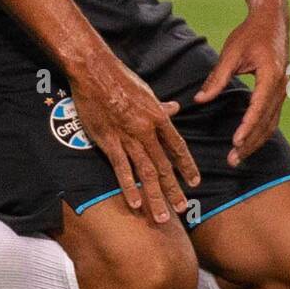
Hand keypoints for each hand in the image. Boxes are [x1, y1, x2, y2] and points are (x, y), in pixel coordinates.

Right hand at [69, 54, 199, 223]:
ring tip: (163, 216)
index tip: (194, 182)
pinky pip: (121, 168)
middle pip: (164, 165)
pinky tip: (135, 203)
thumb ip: (160, 106)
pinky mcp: (108, 141)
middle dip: (174, 189)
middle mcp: (146, 130)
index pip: (177, 147)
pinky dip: (129, 187)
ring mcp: (127, 137)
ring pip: (146, 172)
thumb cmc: (120, 78)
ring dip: (155, 196)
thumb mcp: (147, 91)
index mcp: (158, 117)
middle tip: (183, 208)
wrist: (94, 71)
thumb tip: (175, 108)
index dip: (186, 166)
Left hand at [194, 10, 289, 166]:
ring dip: (256, 142)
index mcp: (271, 75)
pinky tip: (248, 143)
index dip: (247, 126)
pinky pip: (272, 118)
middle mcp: (281, 86)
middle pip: (266, 122)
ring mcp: (283, 91)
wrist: (273, 21)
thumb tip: (199, 99)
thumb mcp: (231, 52)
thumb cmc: (250, 33)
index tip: (236, 142)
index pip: (259, 107)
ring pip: (271, 124)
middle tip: (232, 160)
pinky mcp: (280, 92)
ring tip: (238, 157)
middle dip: (250, 143)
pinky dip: (261, 132)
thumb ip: (217, 78)